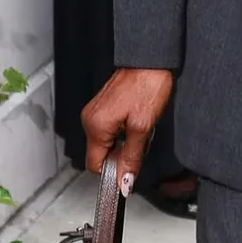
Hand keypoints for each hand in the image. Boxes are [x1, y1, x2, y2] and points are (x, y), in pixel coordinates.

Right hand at [83, 68, 174, 183]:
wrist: (151, 60)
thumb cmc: (147, 85)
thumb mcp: (142, 127)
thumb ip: (131, 157)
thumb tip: (124, 182)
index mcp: (96, 126)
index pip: (95, 165)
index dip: (113, 172)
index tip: (129, 172)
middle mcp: (90, 119)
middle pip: (100, 155)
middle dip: (120, 157)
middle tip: (140, 145)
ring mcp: (95, 112)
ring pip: (106, 143)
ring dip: (123, 145)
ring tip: (140, 130)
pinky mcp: (103, 107)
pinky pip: (108, 131)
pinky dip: (122, 134)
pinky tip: (135, 123)